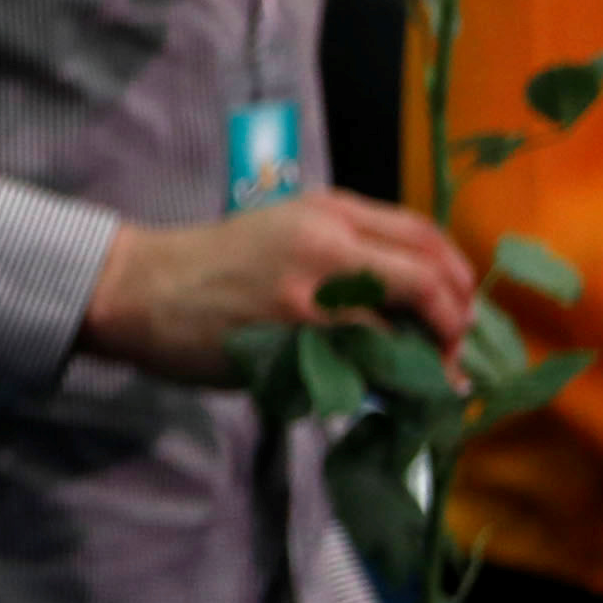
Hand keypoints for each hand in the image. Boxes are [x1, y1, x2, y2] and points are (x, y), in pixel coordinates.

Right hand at [78, 194, 475, 384]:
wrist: (141, 288)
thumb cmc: (210, 264)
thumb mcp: (282, 233)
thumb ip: (343, 252)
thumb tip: (412, 298)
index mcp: (328, 210)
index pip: (424, 235)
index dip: (458, 277)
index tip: (461, 308)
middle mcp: (329, 241)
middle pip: (430, 279)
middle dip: (455, 322)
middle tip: (452, 351)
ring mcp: (313, 290)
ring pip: (404, 327)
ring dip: (427, 360)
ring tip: (427, 380)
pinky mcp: (295, 335)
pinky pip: (364, 362)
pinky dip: (386, 381)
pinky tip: (386, 393)